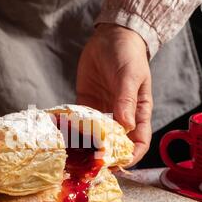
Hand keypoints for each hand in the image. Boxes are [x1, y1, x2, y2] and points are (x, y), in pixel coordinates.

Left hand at [77, 23, 152, 165]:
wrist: (111, 37)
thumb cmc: (128, 55)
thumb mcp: (130, 76)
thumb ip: (126, 100)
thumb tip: (125, 127)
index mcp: (138, 113)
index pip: (138, 142)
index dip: (131, 155)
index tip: (118, 164)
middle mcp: (120, 117)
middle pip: (114, 144)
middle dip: (104, 156)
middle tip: (90, 165)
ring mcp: (102, 112)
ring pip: (95, 136)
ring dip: (85, 146)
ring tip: (73, 155)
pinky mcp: (86, 105)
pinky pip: (79, 122)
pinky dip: (72, 130)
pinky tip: (63, 135)